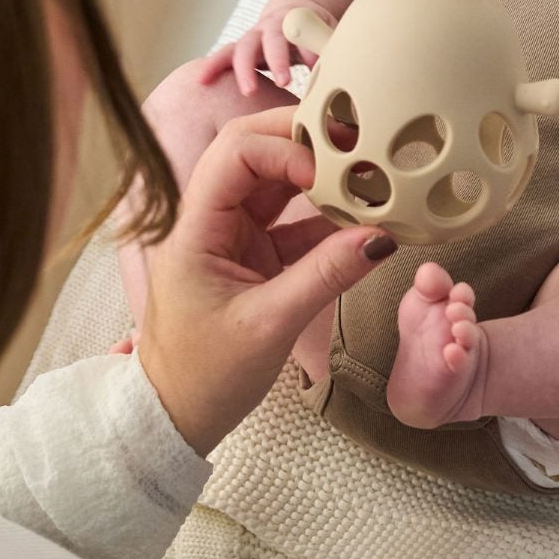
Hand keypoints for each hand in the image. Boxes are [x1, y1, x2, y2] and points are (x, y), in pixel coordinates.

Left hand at [134, 110, 391, 452]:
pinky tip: (362, 219)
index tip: (330, 171)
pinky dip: (327, 217)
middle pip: (254, 153)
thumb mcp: (270, 325)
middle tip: (357, 143)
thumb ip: (325, 275)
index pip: (235, 154)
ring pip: (276, 184)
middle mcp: (209, 221)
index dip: (285, 148)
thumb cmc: (205, 376)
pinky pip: (293, 221)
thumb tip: (380, 238)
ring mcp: (231, 236)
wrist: (177, 416)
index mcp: (194, 229)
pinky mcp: (252, 256)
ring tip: (367, 175)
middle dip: (304, 142)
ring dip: (320, 176)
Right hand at [197, 0, 336, 96]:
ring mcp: (253, 37)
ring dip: (245, 69)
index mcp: (296, 21)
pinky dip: (212, 66)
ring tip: (249, 91)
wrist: (292, 15)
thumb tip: (347, 72)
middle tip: (285, 81)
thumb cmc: (314, 30)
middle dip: (277, 59)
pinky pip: (223, 56)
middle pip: (271, 39)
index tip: (317, 65)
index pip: (303, 33)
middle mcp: (271, 27)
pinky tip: (202, 81)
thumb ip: (333, 48)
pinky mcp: (240, 49)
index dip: (309, 48)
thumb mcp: (328, 34)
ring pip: (244, 48)